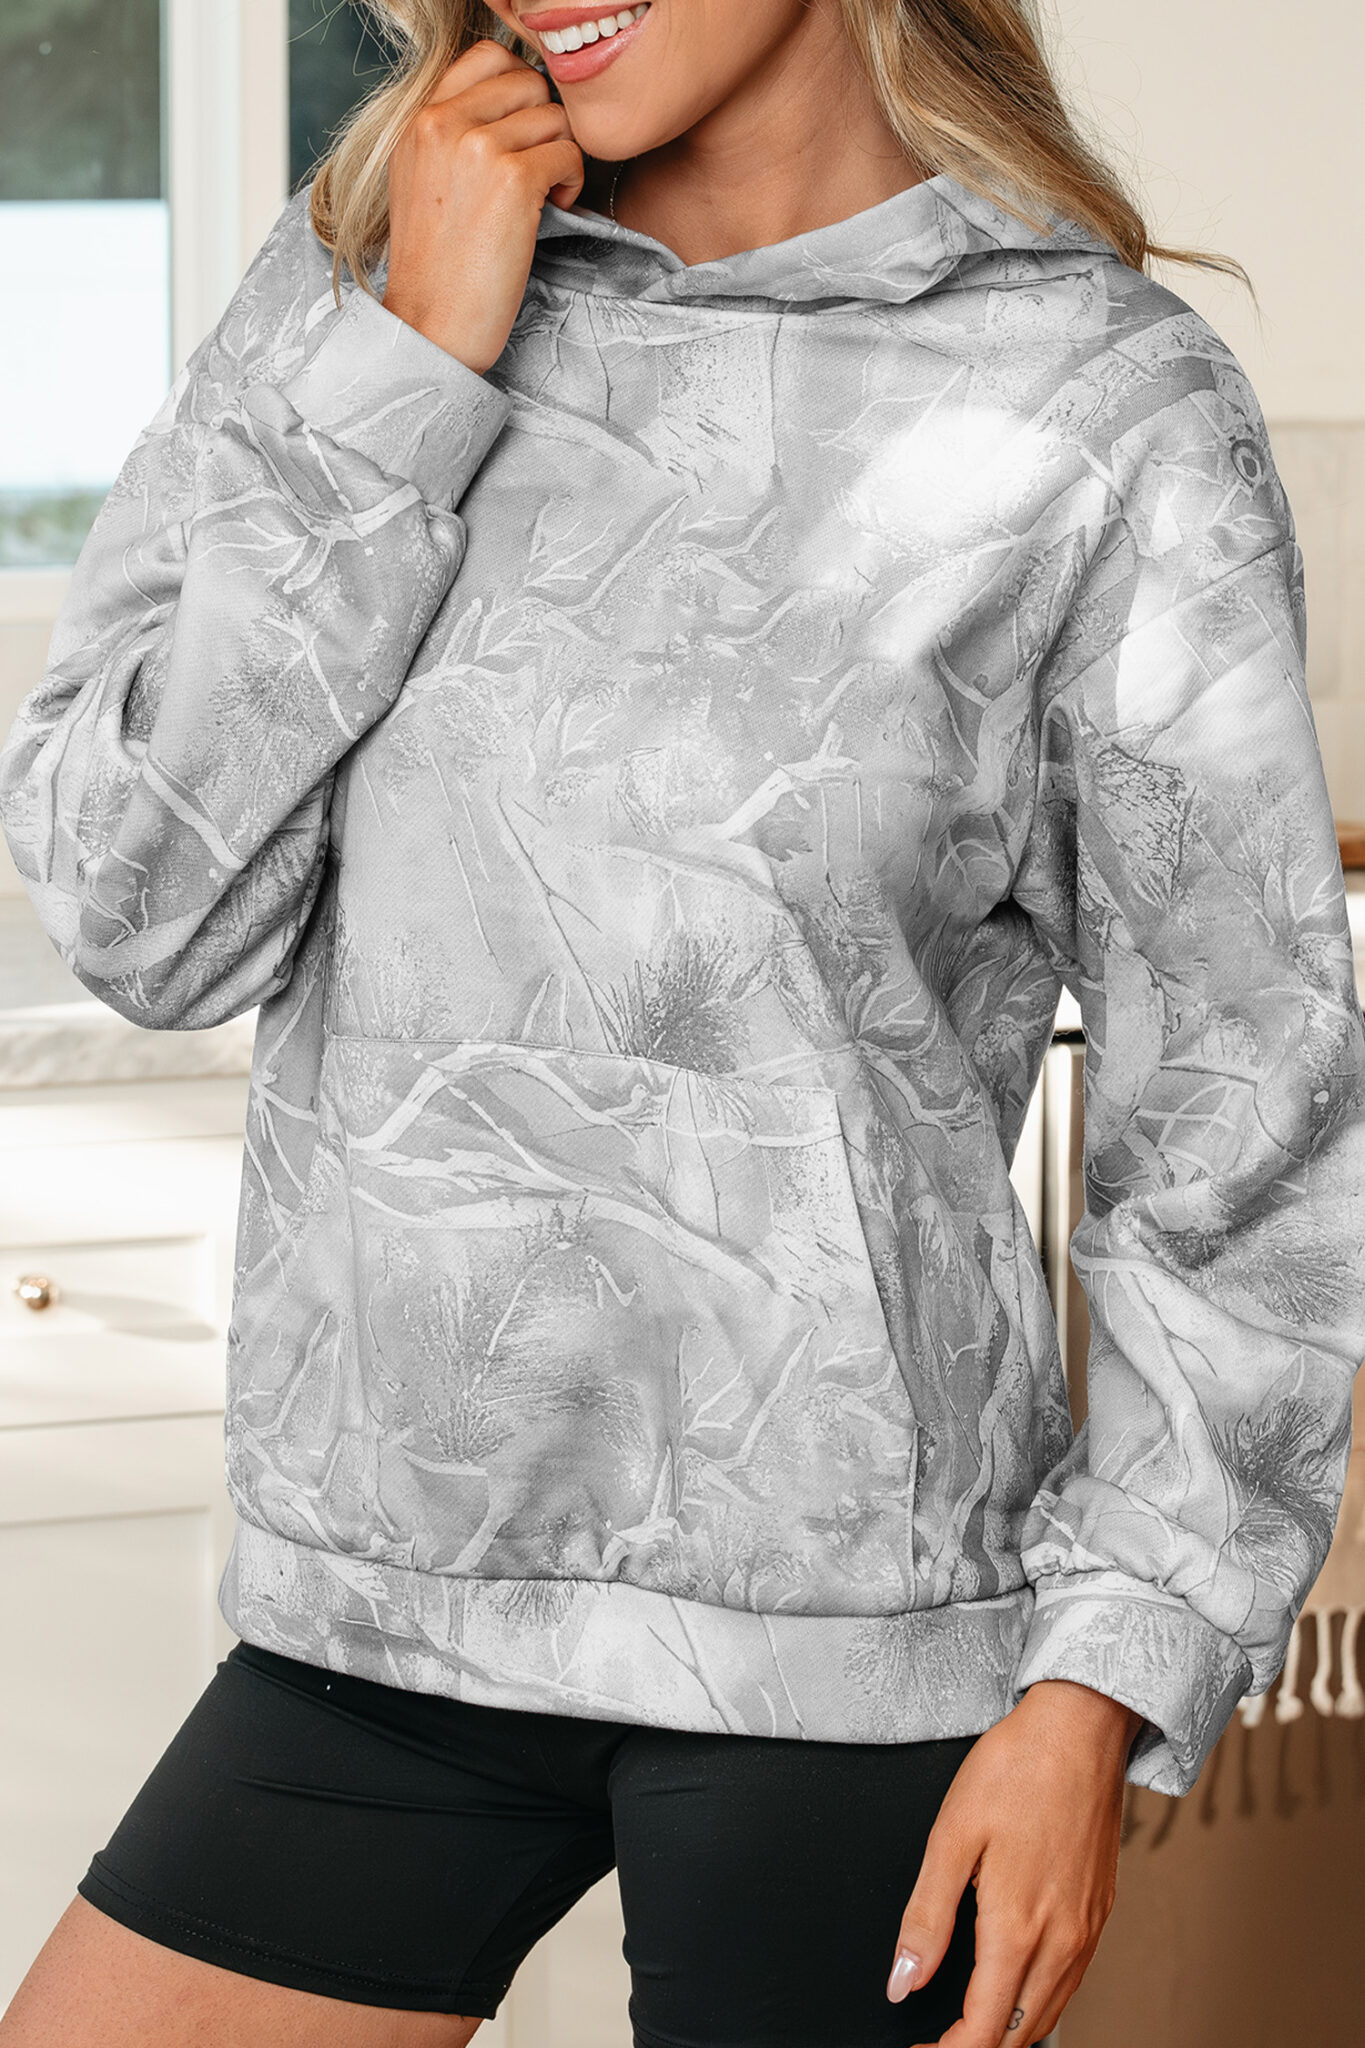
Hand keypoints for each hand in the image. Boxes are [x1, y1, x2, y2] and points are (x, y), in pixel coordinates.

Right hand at [382, 38, 583, 372]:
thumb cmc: (434, 269)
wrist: (429, 326)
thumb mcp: (421, 183)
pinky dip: (572, 182)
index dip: (520, 89)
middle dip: (545, 122)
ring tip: (544, 195)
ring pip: (554, 118)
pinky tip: (553, 209)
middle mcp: (443, 123)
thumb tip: (508, 107)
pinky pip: (569, 154)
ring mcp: (477, 148)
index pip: (487, 56)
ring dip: (561, 155)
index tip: (523, 132)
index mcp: (419, 120)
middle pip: (527, 81)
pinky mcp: (512, 181)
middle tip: (539, 167)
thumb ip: (452, 135)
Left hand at [887, 1680, 1144, 2046]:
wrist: (1080, 1730)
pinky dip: (1037, 2002)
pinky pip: (1070, 1983)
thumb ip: (925, 1918)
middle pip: (1019, 2033)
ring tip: (965, 2021)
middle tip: (935, 2039)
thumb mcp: (950, 1837)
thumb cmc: (1016, 1769)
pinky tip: (1013, 1983)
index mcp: (1019, 1927)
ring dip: (1007, 2030)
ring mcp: (1087, 1930)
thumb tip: (902, 1981)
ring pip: (1048, 2014)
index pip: (983, 2030)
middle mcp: (1061, 1940)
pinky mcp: (1099, 1913)